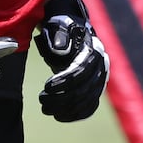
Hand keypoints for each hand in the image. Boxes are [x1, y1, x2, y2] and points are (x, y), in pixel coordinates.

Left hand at [34, 0, 109, 121]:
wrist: (72, 30)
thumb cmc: (62, 27)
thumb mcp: (59, 26)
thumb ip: (59, 36)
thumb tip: (61, 50)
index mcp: (93, 50)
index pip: (81, 70)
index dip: (64, 81)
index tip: (46, 86)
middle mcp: (101, 66)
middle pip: (84, 89)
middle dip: (61, 98)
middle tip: (41, 101)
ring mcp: (100, 79)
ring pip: (87, 100)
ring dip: (66, 109)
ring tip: (46, 109)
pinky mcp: (95, 88)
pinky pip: (90, 106)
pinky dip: (76, 114)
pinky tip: (60, 116)